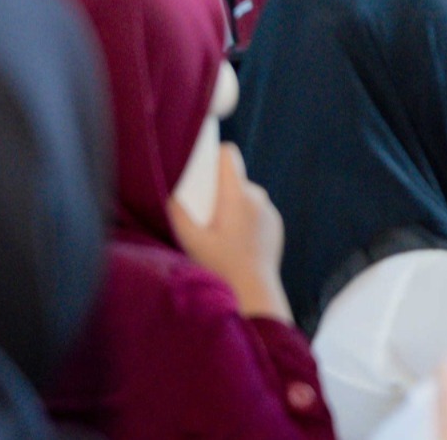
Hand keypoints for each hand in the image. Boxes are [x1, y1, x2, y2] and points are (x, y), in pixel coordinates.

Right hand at [168, 143, 293, 323]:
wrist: (254, 290)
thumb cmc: (220, 265)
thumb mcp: (190, 240)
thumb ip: (178, 213)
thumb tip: (171, 194)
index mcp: (236, 194)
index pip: (228, 155)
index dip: (213, 156)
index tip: (201, 168)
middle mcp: (257, 197)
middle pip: (234, 178)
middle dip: (217, 189)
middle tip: (202, 212)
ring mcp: (269, 211)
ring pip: (245, 196)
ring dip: (231, 205)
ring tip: (216, 230)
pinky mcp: (275, 225)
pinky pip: (256, 212)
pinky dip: (244, 219)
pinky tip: (232, 240)